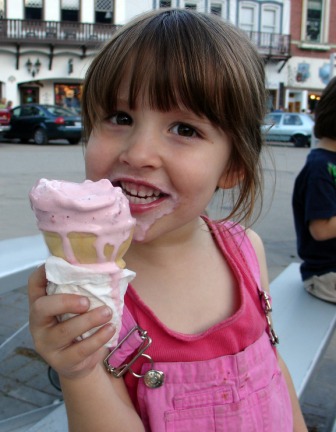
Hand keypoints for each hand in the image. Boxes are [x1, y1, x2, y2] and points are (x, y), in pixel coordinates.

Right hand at [28, 265, 115, 379]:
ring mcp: (47, 344)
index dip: (44, 272)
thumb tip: (105, 271)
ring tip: (107, 313)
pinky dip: (98, 338)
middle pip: (42, 307)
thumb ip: (81, 292)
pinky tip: (110, 329)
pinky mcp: (61, 361)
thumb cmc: (79, 327)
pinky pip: (80, 349)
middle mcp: (39, 324)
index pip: (34, 284)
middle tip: (87, 301)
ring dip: (89, 320)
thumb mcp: (76, 309)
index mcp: (41, 305)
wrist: (80, 363)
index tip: (62, 264)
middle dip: (65, 301)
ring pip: (64, 331)